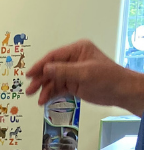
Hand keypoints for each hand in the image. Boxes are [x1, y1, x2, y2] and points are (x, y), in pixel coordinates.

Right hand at [26, 39, 144, 113]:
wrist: (120, 91)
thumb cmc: (108, 78)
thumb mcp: (84, 73)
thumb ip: (63, 71)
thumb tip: (45, 69)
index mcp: (78, 50)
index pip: (54, 57)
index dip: (40, 66)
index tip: (29, 74)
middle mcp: (74, 60)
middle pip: (51, 69)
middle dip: (40, 80)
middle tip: (30, 90)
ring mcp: (73, 72)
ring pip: (54, 80)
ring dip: (45, 89)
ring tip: (38, 99)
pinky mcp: (74, 83)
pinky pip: (59, 87)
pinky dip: (51, 93)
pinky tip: (45, 100)